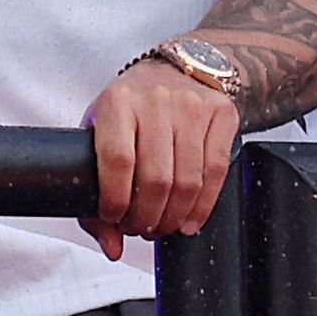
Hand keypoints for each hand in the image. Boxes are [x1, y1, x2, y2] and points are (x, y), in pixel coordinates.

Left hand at [81, 55, 238, 259]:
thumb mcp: (102, 133)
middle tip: (141, 228)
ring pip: (187, 181)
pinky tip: (189, 220)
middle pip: (156, 178)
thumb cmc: (134, 107)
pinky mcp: (221, 114)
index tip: (114, 218)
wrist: (180, 69)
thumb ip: (96, 191)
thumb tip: (111, 246)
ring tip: (162, 225)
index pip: (117, 160)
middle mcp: (155, 100)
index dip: (116, 200)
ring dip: (174, 217)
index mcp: (118, 102)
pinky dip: (203, 207)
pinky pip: (216, 172)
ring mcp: (192, 106)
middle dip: (147, 217)